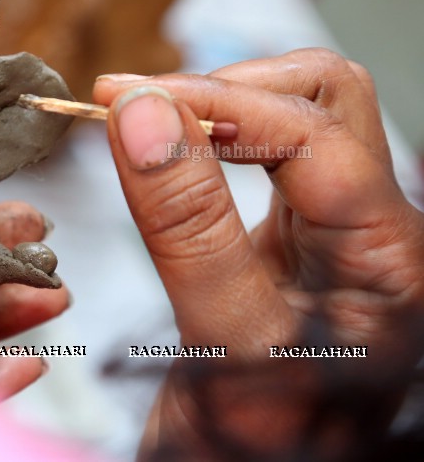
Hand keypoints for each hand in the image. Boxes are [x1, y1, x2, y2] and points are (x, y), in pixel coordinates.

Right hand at [93, 48, 423, 459]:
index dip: (216, 102)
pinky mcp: (293, 237)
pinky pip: (263, 155)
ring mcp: (336, 230)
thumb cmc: (256, 441)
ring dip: (219, 103)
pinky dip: (209, 135)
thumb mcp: (222, 339)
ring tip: (143, 122)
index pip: (314, 131)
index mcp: (389, 257)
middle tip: (136, 107)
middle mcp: (375, 229)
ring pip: (298, 113)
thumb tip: (142, 116)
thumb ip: (188, 227)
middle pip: (325, 97)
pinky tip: (164, 151)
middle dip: (226, 86)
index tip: (123, 101)